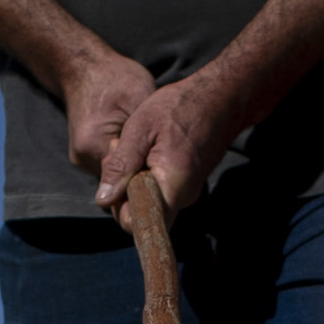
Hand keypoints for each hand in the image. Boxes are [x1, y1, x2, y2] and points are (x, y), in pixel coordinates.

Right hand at [58, 47, 154, 192]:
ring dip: (134, 167)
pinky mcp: (84, 156)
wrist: (84, 68)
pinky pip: (111, 167)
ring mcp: (81, 159)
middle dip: (142, 172)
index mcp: (93, 146)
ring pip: (117, 176)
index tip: (167, 171)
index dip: (148, 177)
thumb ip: (146, 137)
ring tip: (148, 148)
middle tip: (162, 158)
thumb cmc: (116, 79)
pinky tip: (135, 146)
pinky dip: (126, 161)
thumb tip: (165, 164)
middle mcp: (83, 158)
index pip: (127, 180)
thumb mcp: (139, 100)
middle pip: (121, 182)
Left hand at [98, 72, 242, 214]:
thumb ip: (120, 166)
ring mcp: (186, 193)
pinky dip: (146, 174)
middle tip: (121, 150)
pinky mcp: (186, 186)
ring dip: (133, 178)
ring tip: (137, 145)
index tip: (117, 176)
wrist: (220, 98)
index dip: (119, 207)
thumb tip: (103, 200)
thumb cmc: (180, 107)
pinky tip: (148, 149)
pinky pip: (159, 190)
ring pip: (148, 200)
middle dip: (122, 188)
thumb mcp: (140, 129)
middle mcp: (181, 198)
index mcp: (171, 186)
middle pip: (140, 214)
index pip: (138, 224)